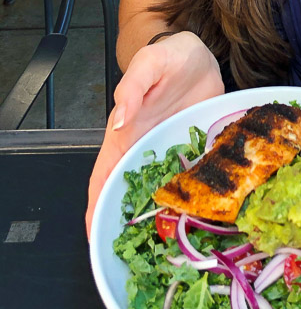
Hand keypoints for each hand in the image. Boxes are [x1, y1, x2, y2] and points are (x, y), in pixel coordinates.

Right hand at [86, 31, 223, 236]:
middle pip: (128, 189)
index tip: (95, 234)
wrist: (197, 53)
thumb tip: (120, 120)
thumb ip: (132, 88)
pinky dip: (185, 197)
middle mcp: (144, 145)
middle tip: (132, 255)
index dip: (97, 203)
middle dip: (124, 220)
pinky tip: (193, 217)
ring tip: (161, 246)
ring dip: (156, 214)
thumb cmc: (168, 56)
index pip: (104, 173)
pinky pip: (185, 177)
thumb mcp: (149, 63)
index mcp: (125, 131)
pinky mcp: (190, 148)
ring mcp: (168, 149)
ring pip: (157, 188)